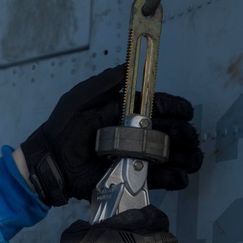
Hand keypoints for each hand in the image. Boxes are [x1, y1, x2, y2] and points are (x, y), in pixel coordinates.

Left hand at [20, 65, 202, 205]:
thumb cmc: (62, 128)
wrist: (48, 163)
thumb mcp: (80, 98)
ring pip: (167, 155)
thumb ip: (105, 82)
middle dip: (184, 134)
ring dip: (185, 156)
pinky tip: (180, 177)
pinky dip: (173, 178)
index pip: (156, 107)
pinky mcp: (129, 177)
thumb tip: (130, 63)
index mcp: (124, 113)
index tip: (187, 111)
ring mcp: (133, 157)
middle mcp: (132, 134)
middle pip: (167, 132)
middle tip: (192, 139)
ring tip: (193, 159)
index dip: (173, 107)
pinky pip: (157, 179)